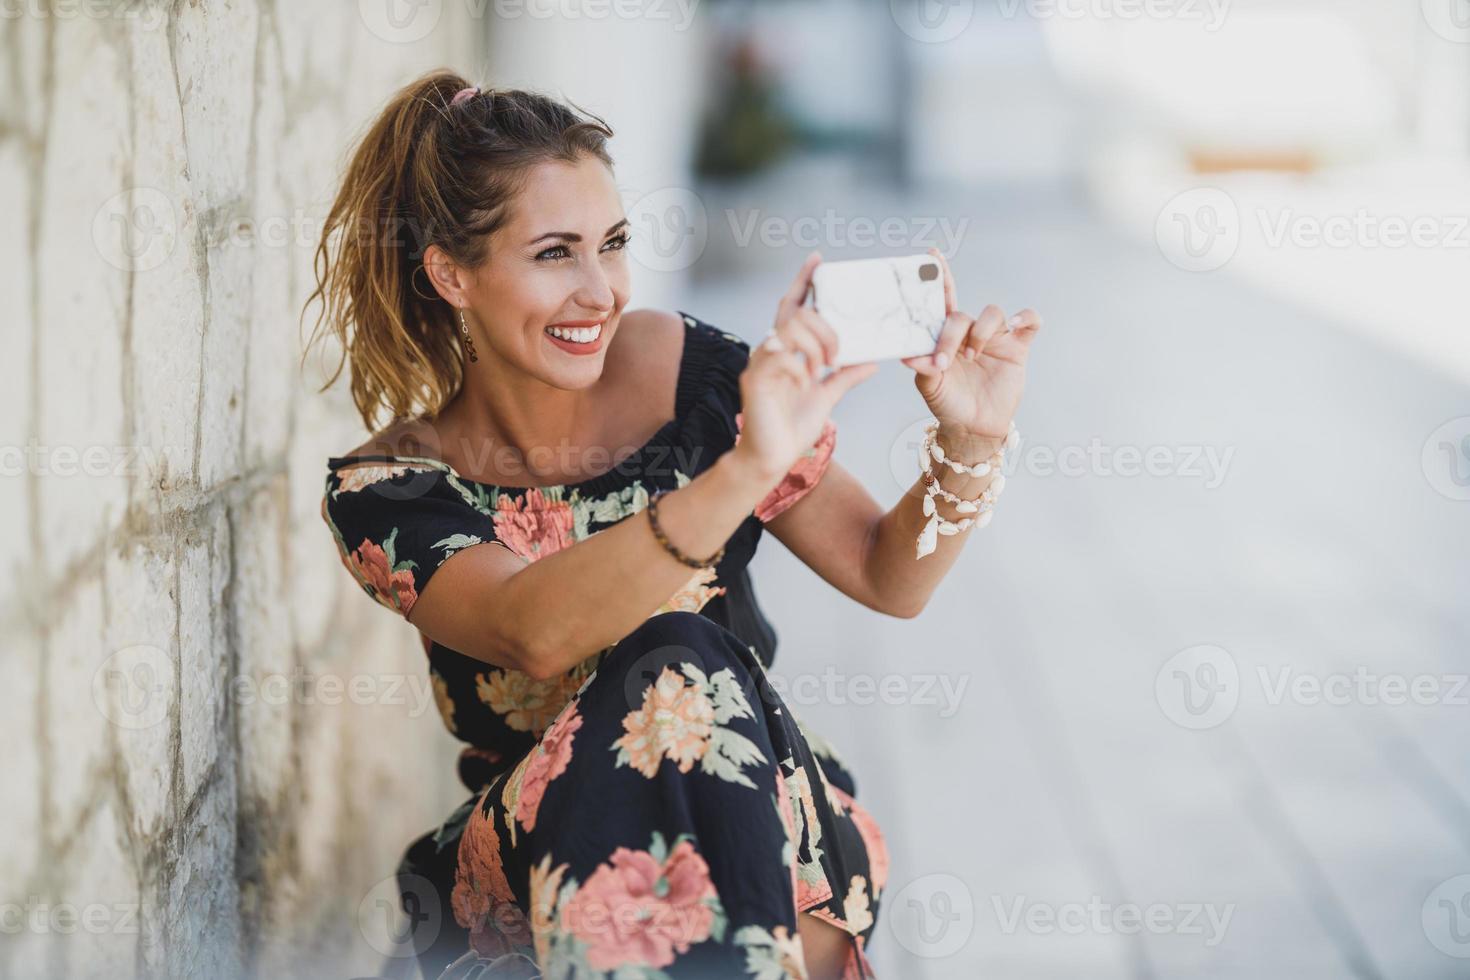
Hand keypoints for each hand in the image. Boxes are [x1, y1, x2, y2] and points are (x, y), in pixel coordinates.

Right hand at [732, 250, 877, 481]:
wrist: (771, 459)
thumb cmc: (792, 429)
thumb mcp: (827, 398)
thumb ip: (845, 376)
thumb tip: (871, 360)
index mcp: (787, 351)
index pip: (793, 306)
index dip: (804, 281)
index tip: (818, 260)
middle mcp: (770, 351)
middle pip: (797, 314)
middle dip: (825, 328)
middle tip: (836, 354)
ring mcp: (760, 364)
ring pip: (789, 330)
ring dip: (814, 347)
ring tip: (822, 369)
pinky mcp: (754, 380)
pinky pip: (780, 358)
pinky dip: (799, 368)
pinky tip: (804, 383)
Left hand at [902, 247, 1040, 441]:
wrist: (975, 427)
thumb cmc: (949, 403)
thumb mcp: (930, 386)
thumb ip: (922, 367)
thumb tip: (908, 353)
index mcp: (945, 336)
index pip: (941, 301)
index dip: (938, 277)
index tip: (931, 255)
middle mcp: (970, 332)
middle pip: (962, 315)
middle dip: (951, 336)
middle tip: (945, 361)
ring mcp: (995, 338)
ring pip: (993, 313)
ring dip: (982, 332)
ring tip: (973, 356)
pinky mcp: (1017, 348)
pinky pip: (1030, 322)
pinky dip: (1026, 317)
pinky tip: (1017, 324)